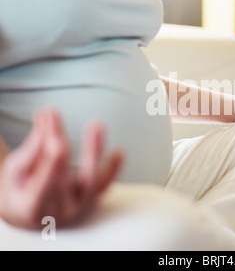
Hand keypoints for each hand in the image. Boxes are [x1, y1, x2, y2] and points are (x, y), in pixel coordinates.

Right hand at [0, 108, 123, 229]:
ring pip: (91, 181)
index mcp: (33, 207)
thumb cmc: (22, 189)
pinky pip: (106, 184)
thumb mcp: (16, 173)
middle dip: (59, 144)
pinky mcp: (95, 198)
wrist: (34, 214)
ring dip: (93, 152)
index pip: (44, 179)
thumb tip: (44, 122)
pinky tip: (118, 152)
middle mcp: (60, 211)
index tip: (49, 125)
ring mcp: (81, 206)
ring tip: (96, 126)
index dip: (48, 154)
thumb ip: (29, 151)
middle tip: (55, 119)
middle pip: (63, 175)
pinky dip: (113, 168)